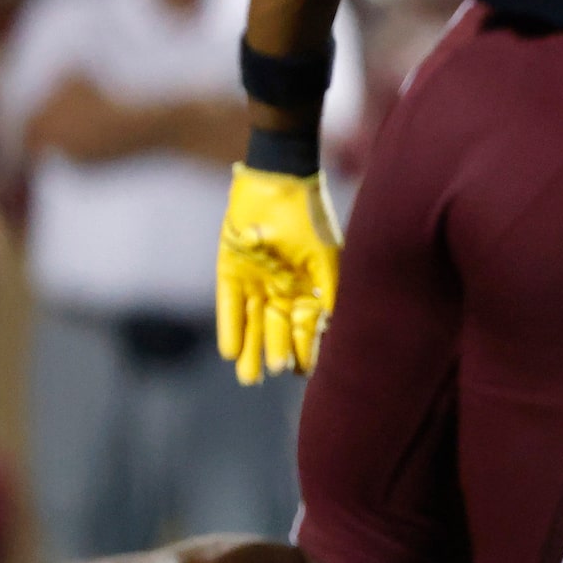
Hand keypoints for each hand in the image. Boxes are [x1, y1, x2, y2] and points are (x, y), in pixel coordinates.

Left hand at [216, 164, 342, 384]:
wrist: (276, 185)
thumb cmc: (309, 218)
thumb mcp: (326, 256)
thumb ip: (329, 291)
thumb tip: (332, 326)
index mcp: (310, 285)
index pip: (307, 324)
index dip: (305, 347)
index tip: (303, 371)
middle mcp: (283, 288)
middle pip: (278, 328)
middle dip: (275, 353)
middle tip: (270, 376)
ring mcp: (256, 281)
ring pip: (254, 322)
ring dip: (251, 349)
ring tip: (248, 377)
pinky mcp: (231, 272)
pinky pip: (230, 305)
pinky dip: (231, 327)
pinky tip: (230, 350)